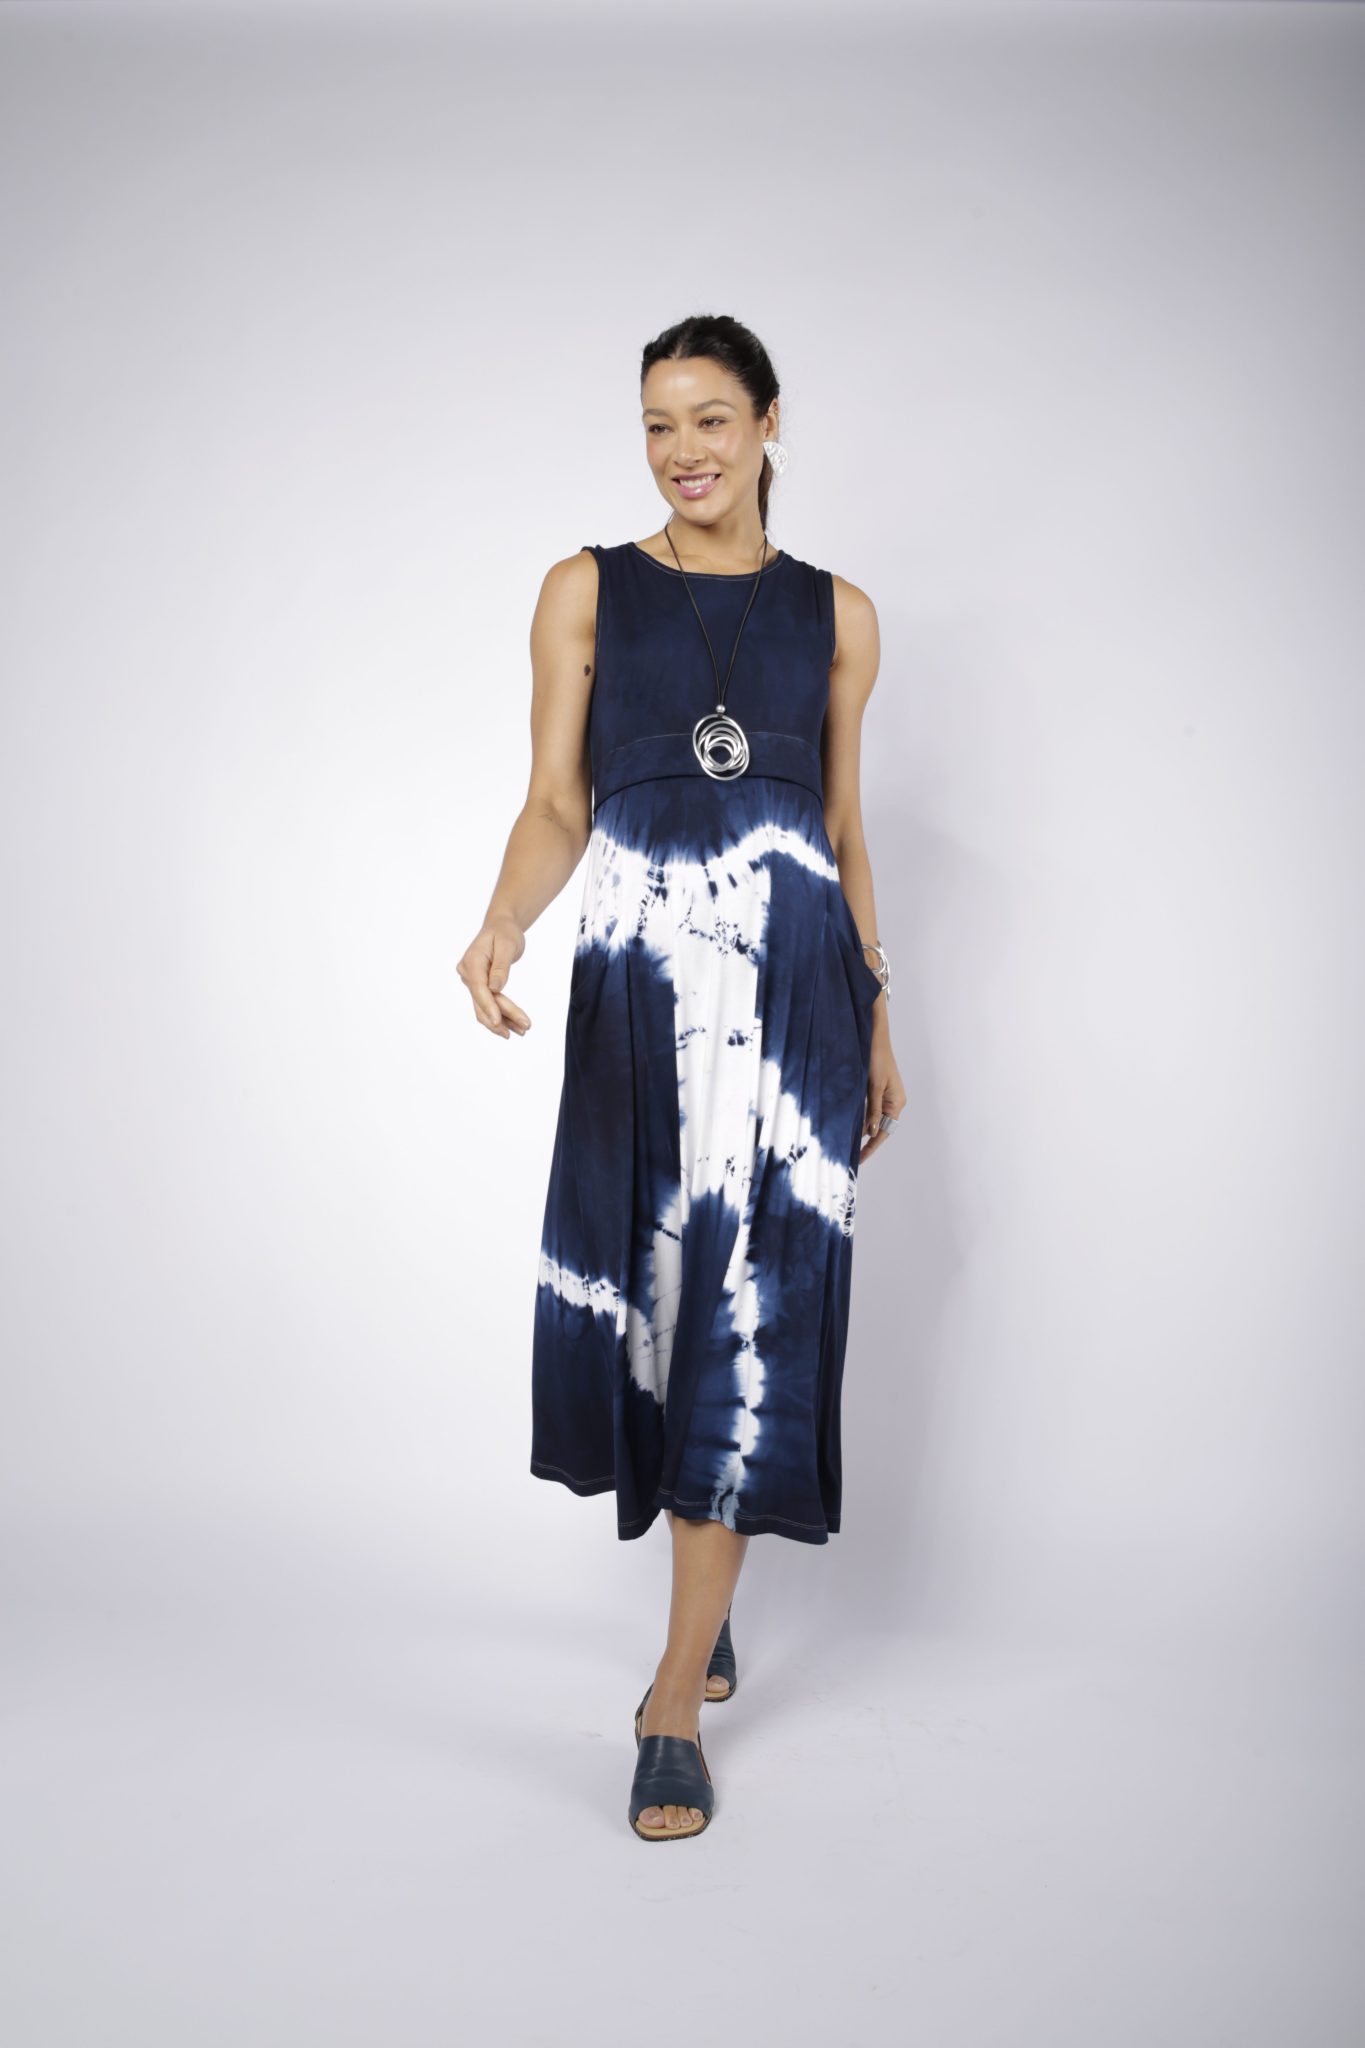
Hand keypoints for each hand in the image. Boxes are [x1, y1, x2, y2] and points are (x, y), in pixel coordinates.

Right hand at [458, 915, 530, 1038]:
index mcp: (472, 962)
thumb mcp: (507, 944)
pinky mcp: (480, 987)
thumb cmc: (504, 932)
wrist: (500, 927)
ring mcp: (472, 982)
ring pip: (485, 1007)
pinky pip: (489, 1004)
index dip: (488, 1006)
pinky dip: (502, 1015)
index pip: (478, 988)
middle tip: (525, 1027)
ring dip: (503, 1021)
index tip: (498, 1022)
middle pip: (483, 1001)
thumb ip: (501, 967)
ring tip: (523, 1030)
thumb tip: (495, 988)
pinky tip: (515, 1026)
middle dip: (503, 1017)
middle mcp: (468, 974)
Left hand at [859, 1007, 904, 1159]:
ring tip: (851, 1145)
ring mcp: (886, 1096)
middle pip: (881, 1127)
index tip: (860, 1158)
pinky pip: (870, 1109)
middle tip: (853, 1156)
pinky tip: (853, 1125)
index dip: (872, 1146)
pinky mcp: (877, 1090)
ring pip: (874, 1119)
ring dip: (864, 1129)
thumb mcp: (874, 1086)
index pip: (885, 1131)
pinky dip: (863, 1118)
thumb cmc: (877, 1058)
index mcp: (897, 1102)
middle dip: (868, 1141)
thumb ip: (873, 1109)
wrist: (874, 1037)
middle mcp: (894, 1101)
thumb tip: (871, 1131)